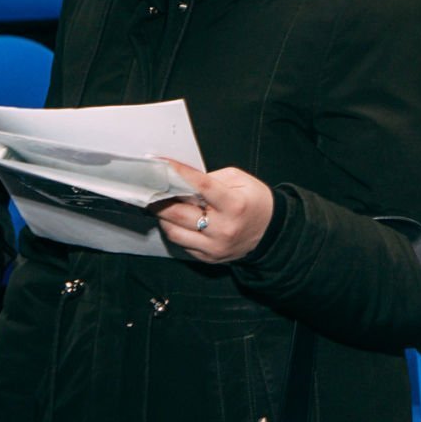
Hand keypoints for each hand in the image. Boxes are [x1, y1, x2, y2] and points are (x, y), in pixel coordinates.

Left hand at [151, 161, 274, 264]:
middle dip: (159, 200)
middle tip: (149, 189)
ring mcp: (214, 246)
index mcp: (234, 205)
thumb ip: (211, 179)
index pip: (200, 186)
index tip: (160, 163)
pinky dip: (175, 230)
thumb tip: (182, 179)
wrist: (271, 231)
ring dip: (163, 217)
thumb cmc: (255, 202)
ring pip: (174, 232)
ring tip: (161, 205)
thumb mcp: (240, 180)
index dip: (178, 173)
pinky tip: (176, 220)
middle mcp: (223, 229)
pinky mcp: (208, 258)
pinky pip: (181, 244)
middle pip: (178, 214)